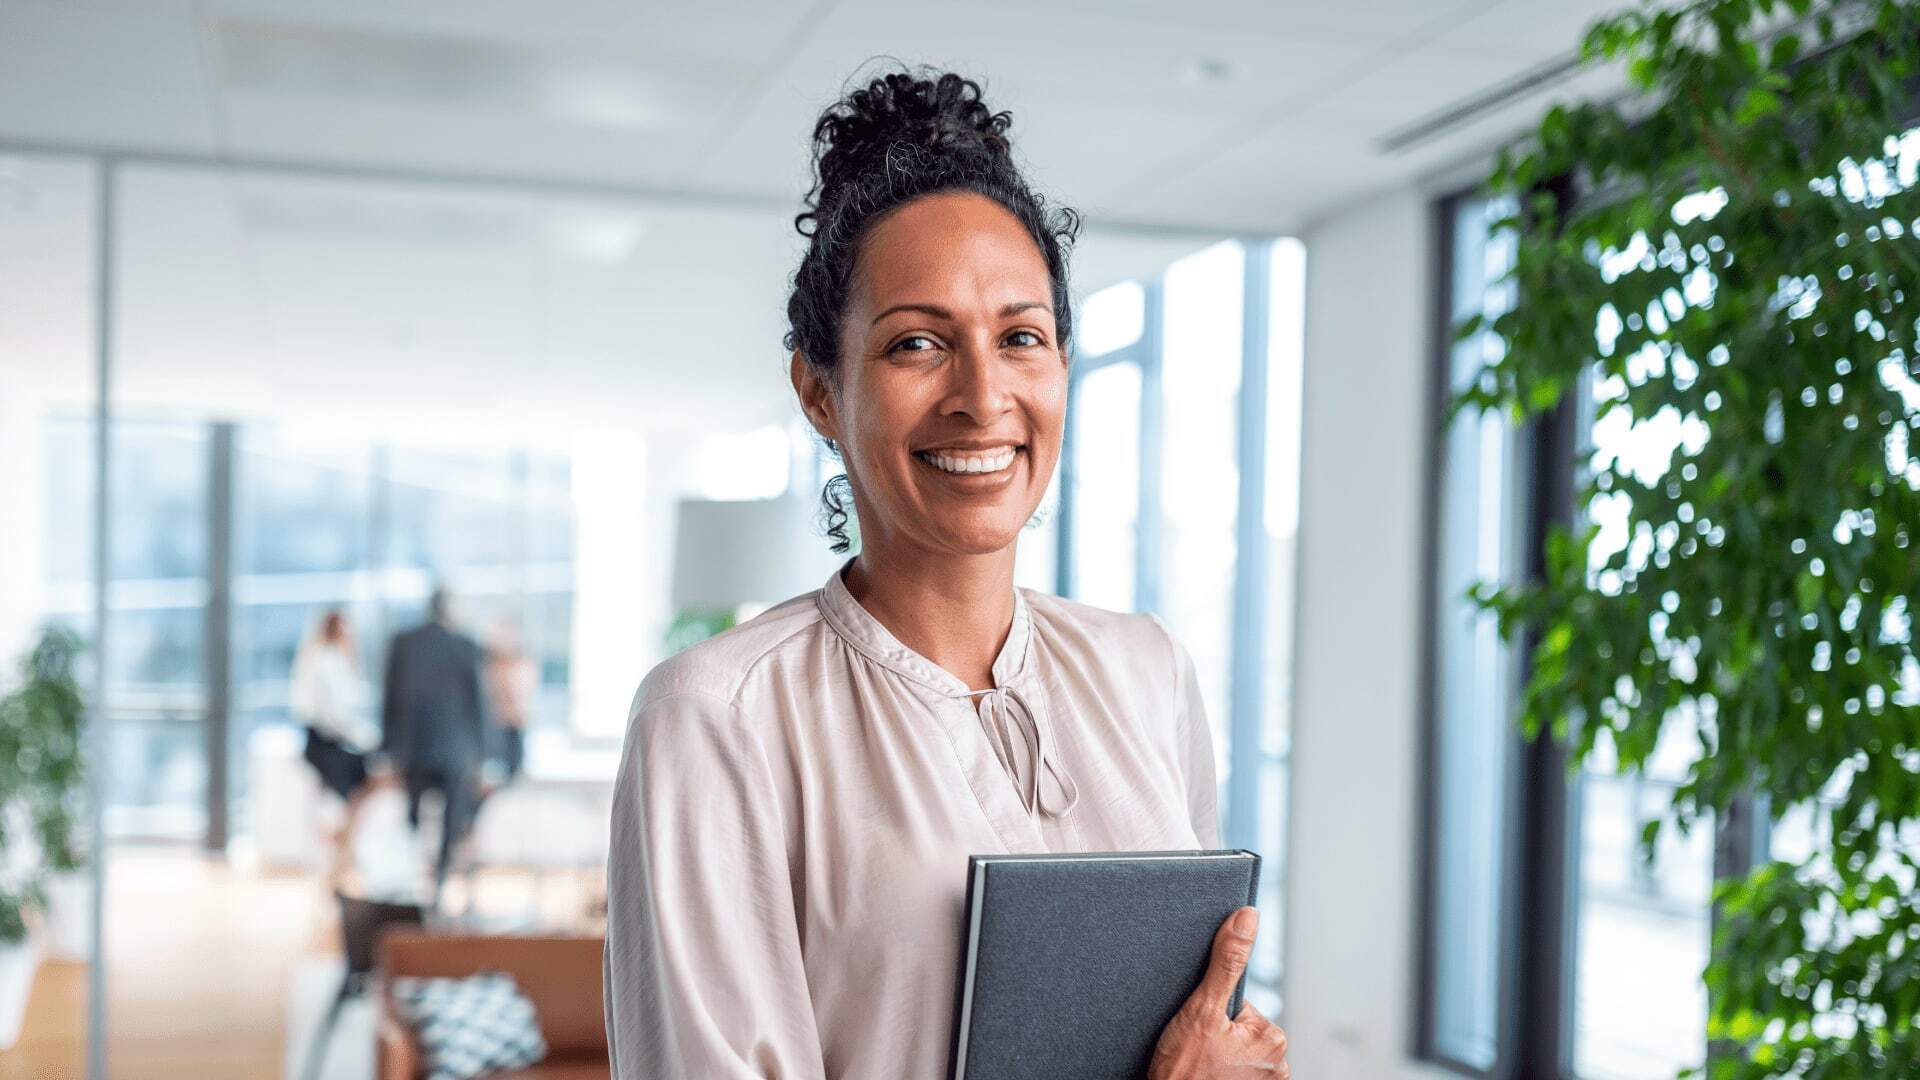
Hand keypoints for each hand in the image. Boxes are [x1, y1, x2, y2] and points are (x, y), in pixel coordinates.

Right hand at [1148, 907, 1290, 1078]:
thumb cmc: (1183, 1074)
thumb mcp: (1201, 1009)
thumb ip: (1226, 962)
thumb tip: (1247, 918)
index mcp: (1272, 1037)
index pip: (1238, 1005)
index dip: (1211, 1011)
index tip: (1198, 1029)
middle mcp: (1278, 1064)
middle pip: (1238, 1027)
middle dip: (1214, 1033)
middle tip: (1195, 1049)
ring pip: (1233, 1050)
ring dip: (1215, 1054)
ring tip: (1196, 1065)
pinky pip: (1233, 1070)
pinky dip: (1217, 1071)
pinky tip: (1202, 1075)